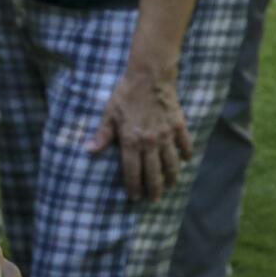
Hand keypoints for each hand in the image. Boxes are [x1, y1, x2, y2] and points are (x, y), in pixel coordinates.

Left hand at [92, 69, 191, 201]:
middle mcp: (150, 143)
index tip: (135, 197)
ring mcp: (167, 136)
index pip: (133, 171)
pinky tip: (186, 161)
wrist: (149, 76)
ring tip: (170, 186)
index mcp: (131, 141)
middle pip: (154, 173)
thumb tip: (88, 150)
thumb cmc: (126, 94)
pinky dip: (187, 155)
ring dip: (171, 177)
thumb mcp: (109, 113)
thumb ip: (102, 134)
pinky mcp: (179, 126)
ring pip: (172, 164)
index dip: (133, 186)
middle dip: (154, 190)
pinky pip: (185, 145)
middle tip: (154, 200)